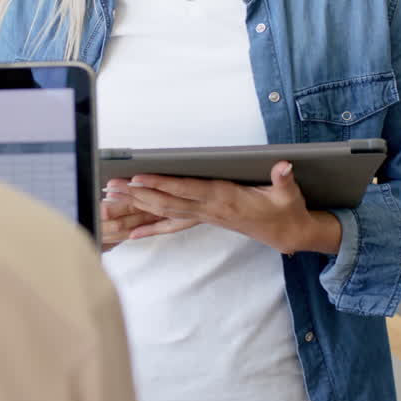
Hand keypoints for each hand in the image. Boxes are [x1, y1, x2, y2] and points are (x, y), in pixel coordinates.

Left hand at [105, 162, 341, 254]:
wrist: (287, 234)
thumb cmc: (285, 210)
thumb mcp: (289, 194)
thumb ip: (284, 179)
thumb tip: (284, 166)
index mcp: (225, 199)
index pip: (187, 190)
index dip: (162, 184)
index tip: (139, 177)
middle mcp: (210, 209)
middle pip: (167, 202)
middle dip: (138, 193)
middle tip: (112, 185)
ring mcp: (206, 216)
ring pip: (165, 211)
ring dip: (138, 204)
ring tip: (114, 196)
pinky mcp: (205, 219)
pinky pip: (173, 224)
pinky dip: (152, 226)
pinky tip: (132, 231)